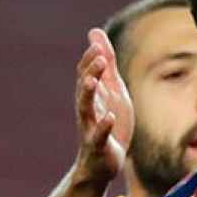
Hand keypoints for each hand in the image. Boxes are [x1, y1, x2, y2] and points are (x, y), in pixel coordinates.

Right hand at [73, 28, 133, 188]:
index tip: (98, 42)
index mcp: (92, 97)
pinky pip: (99, 136)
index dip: (92, 58)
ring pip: (85, 109)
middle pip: (85, 87)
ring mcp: (91, 128)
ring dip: (88, 94)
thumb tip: (96, 33)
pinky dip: (104, 126)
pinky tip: (110, 117)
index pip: (87, 74)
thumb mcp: (112, 92)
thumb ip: (106, 66)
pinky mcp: (99, 146)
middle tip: (99, 55)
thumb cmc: (108, 124)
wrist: (101, 164)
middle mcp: (87, 110)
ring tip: (92, 80)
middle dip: (90, 71)